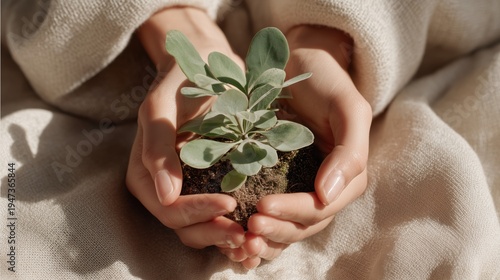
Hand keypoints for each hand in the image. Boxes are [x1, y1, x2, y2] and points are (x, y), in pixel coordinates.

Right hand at [126, 7, 245, 249]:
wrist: (206, 66)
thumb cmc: (180, 81)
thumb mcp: (160, 107)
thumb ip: (158, 147)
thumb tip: (166, 195)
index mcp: (146, 175)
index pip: (169, 209)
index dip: (197, 212)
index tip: (230, 204)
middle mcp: (165, 188)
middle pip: (186, 228)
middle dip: (215, 234)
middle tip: (247, 235)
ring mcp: (190, 189)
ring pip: (204, 228)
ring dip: (227, 238)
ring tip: (255, 238)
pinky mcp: (213, 185)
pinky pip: (222, 216)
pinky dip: (238, 225)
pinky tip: (260, 226)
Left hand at [221, 26, 371, 268]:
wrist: (300, 62)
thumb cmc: (326, 81)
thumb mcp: (348, 108)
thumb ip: (350, 152)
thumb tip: (328, 194)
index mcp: (346, 176)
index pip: (321, 207)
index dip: (294, 212)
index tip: (261, 207)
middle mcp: (325, 186)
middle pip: (303, 223)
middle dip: (277, 230)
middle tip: (247, 227)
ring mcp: (300, 184)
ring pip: (287, 224)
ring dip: (266, 237)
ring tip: (239, 241)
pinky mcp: (277, 178)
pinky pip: (269, 208)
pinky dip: (256, 223)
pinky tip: (234, 229)